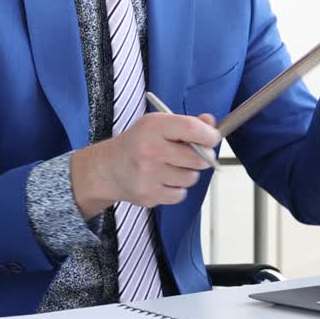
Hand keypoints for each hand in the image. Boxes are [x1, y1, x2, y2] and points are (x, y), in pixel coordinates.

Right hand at [71, 112, 219, 218]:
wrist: (107, 168)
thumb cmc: (137, 144)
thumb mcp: (158, 124)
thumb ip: (188, 123)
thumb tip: (211, 124)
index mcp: (154, 127)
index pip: (192, 129)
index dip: (209, 136)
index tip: (212, 139)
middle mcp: (150, 150)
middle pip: (197, 158)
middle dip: (201, 158)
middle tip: (192, 155)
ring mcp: (148, 175)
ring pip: (191, 178)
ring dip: (188, 174)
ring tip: (173, 167)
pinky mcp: (148, 194)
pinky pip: (180, 194)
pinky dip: (177, 189)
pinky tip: (164, 180)